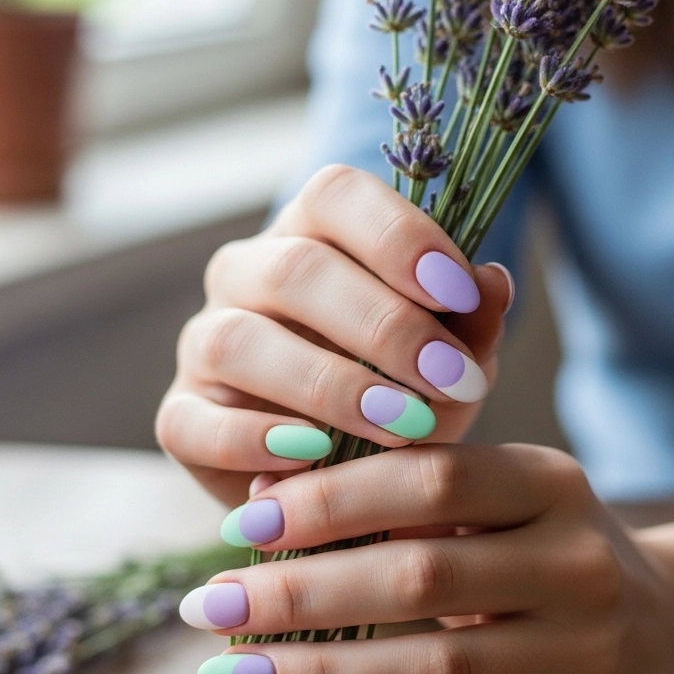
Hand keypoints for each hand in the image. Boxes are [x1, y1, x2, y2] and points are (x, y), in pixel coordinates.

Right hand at [157, 165, 513, 505]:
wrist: (348, 479)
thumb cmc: (402, 393)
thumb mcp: (452, 360)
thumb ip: (472, 323)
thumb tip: (493, 282)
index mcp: (311, 232)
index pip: (335, 194)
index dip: (397, 234)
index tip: (461, 291)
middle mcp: (246, 274)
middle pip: (294, 269)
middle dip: (383, 325)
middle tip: (450, 378)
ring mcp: (203, 343)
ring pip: (239, 340)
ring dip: (329, 384)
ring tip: (402, 424)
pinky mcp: (180, 418)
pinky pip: (196, 422)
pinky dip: (256, 441)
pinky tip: (315, 458)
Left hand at [178, 441, 673, 673]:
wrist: (673, 629)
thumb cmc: (548, 548)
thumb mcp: (499, 499)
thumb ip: (396, 493)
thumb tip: (261, 497)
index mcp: (550, 483)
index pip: (432, 479)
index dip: (332, 500)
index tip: (243, 524)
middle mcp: (575, 563)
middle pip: (421, 578)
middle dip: (301, 594)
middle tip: (212, 606)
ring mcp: (582, 654)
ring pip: (433, 670)